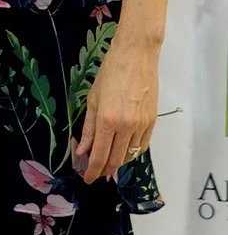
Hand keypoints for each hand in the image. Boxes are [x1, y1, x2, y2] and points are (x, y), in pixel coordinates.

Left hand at [76, 39, 158, 183]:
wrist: (136, 55)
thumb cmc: (110, 71)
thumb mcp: (92, 98)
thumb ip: (88, 128)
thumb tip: (82, 150)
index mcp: (106, 119)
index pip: (99, 155)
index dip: (92, 171)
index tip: (87, 179)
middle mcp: (125, 126)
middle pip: (114, 159)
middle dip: (104, 170)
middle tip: (95, 174)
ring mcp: (141, 125)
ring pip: (129, 155)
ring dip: (117, 163)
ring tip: (108, 165)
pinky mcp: (152, 122)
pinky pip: (141, 146)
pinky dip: (131, 153)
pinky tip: (123, 153)